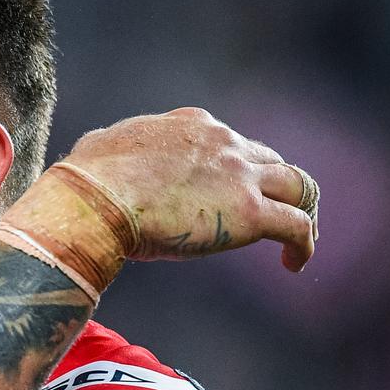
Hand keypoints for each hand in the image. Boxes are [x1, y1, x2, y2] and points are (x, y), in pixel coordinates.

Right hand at [63, 107, 316, 270]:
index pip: (228, 142)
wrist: (95, 200)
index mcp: (191, 125)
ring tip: (295, 242)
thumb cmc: (87, 179)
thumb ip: (115, 148)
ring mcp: (240, 176)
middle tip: (268, 216)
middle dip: (273, 187)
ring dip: (301, 211)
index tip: (224, 195)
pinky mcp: (250, 213)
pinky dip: (303, 243)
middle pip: (269, 160)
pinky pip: (297, 225)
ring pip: (298, 186)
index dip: (233, 169)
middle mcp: (224, 143)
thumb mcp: (102, 146)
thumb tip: (98, 152)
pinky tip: (294, 264)